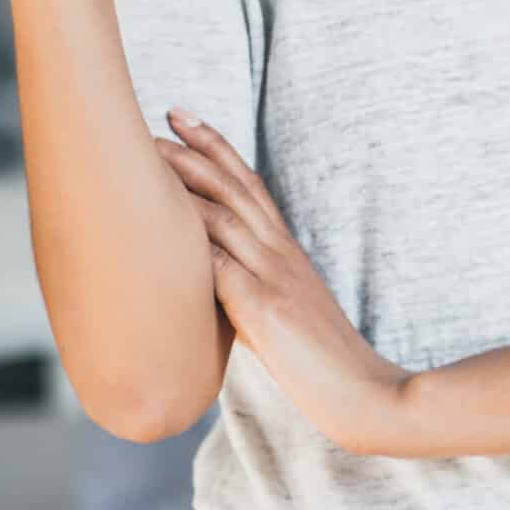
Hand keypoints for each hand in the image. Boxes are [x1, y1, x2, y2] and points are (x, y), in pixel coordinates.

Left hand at [156, 111, 411, 454]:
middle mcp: (280, 255)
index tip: (186, 120)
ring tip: (147, 156)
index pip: (250, 187)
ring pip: (223, 215)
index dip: (218, 149)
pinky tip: (158, 225)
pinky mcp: (263, 309)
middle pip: (235, 187)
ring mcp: (272, 278)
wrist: (362, 393)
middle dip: (196, 149)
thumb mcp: (287, 314)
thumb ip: (256, 290)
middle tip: (163, 116)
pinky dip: (189, 241)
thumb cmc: (322, 364)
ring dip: (183, 182)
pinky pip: (218, 266)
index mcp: (286, 254)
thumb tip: (216, 286)